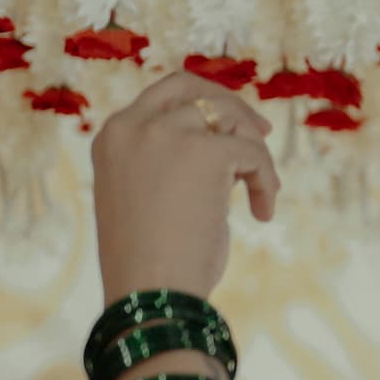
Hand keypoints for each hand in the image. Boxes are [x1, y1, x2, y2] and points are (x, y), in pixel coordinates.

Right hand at [92, 72, 279, 303]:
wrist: (150, 291)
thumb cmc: (150, 260)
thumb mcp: (147, 195)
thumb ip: (170, 160)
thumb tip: (225, 144)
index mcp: (112, 136)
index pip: (162, 96)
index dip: (202, 104)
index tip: (232, 126)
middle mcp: (134, 125)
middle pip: (193, 88)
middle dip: (231, 106)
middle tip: (262, 133)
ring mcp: (168, 133)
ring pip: (230, 120)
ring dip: (255, 155)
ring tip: (262, 195)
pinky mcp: (207, 151)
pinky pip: (254, 153)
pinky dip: (267, 182)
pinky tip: (262, 213)